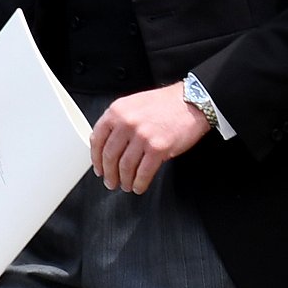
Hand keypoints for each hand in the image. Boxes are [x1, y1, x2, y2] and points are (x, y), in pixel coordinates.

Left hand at [91, 83, 210, 193]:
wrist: (192, 102)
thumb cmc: (166, 103)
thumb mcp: (134, 104)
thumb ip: (119, 121)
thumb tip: (108, 145)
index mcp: (118, 111)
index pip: (97, 139)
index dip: (96, 159)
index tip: (99, 168)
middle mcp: (127, 123)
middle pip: (110, 156)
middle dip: (109, 174)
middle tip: (110, 181)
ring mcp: (143, 136)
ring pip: (125, 167)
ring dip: (124, 180)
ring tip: (126, 185)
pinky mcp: (158, 148)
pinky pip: (144, 172)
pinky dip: (139, 183)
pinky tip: (139, 186)